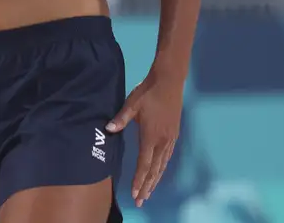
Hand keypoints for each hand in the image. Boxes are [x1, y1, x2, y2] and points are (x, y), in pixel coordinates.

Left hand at [106, 71, 183, 206]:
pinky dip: (161, 168)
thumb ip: (121, 118)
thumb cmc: (148, 91)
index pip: (144, 163)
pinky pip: (167, 156)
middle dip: (147, 186)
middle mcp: (162, 141)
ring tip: (149, 192)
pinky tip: (158, 172)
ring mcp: (170, 138)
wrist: (169, 81)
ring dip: (155, 180)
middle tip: (141, 201)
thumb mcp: (132, 104)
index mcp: (151, 136)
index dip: (139, 180)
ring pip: (162, 165)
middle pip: (154, 169)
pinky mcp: (174, 134)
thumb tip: (109, 129)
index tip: (135, 193)